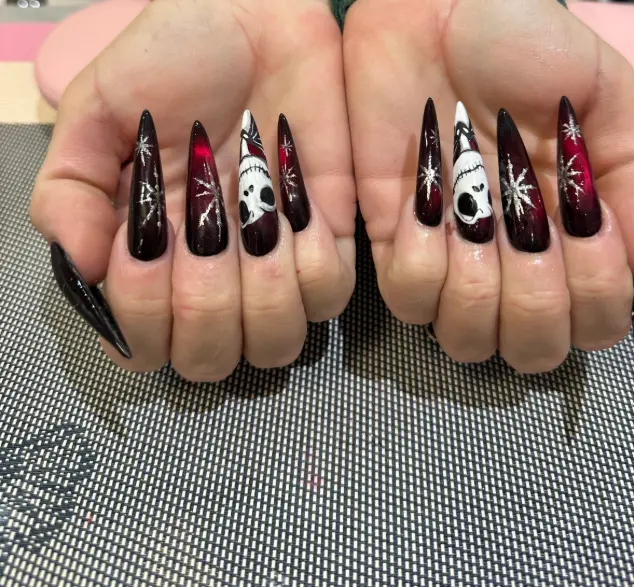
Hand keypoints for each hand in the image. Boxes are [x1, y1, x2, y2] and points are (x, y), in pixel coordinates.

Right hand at [31, 0, 355, 379]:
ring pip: (276, 344)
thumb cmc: (174, 60)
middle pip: (213, 361)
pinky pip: (329, 297)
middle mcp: (215, 278)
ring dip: (259, 295)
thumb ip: (69, 191)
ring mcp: (276, 266)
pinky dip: (312, 263)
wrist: (253, 16)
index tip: (147, 245)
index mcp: (152, 259)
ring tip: (252, 225)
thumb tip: (85, 267)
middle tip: (201, 234)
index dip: (144, 315)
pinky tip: (296, 211)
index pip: (145, 347)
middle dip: (202, 308)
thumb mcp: (97, 113)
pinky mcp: (330, 241)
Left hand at [343, 0, 633, 371]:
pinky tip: (430, 209)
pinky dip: (423, 265)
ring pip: (464, 341)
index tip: (585, 232)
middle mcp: (508, 260)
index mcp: (567, 232)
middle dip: (537, 310)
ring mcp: (448, 257)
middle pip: (528, 350)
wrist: (434, 8)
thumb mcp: (600, 92)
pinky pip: (406, 300)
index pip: (590, 324)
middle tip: (532, 238)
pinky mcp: (390, 242)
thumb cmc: (520, 40)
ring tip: (479, 221)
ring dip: (480, 292)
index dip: (594, 300)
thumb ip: (630, 174)